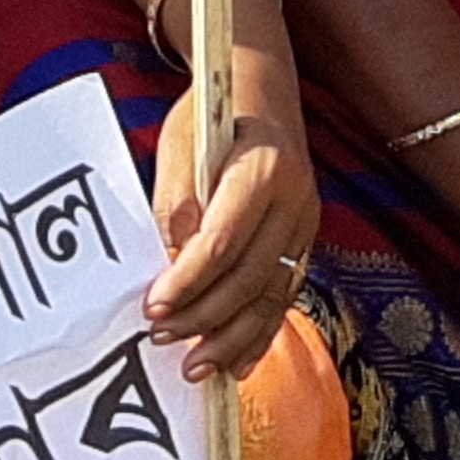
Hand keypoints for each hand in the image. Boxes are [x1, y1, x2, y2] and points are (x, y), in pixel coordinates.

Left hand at [139, 79, 314, 380]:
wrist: (260, 93)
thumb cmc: (211, 117)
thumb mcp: (181, 146)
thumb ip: (175, 204)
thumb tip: (170, 264)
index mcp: (263, 169)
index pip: (223, 239)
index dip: (187, 279)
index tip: (154, 305)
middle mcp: (295, 200)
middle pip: (249, 276)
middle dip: (203, 315)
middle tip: (161, 338)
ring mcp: (306, 224)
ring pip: (272, 296)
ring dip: (231, 338)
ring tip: (195, 367)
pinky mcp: (304, 242)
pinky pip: (284, 297)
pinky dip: (260, 333)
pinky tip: (238, 363)